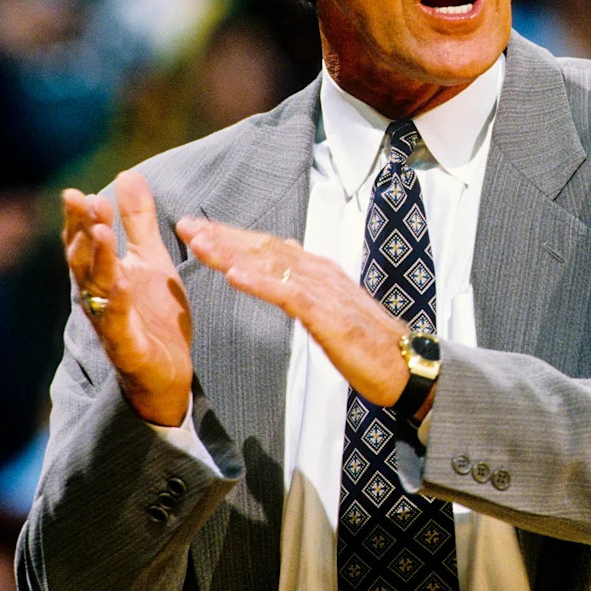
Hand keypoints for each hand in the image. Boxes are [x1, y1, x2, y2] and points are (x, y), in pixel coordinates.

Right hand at [62, 171, 192, 425]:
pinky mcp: (129, 348)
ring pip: (98, 289)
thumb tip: (127, 173)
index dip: (80, 219)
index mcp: (104, 274)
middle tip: (85, 201)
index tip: (78, 192)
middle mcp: (100, 297)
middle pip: (85, 261)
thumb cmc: (153, 314)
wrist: (168, 372)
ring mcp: (111, 323)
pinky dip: (118, 305)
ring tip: (103, 232)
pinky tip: (121, 284)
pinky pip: (120, 325)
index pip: (86, 242)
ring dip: (99, 260)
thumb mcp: (151, 259)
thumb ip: (138, 220)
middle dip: (83, 231)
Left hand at [176, 217, 409, 408]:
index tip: (199, 230)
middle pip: (263, 247)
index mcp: (318, 272)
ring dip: (232, 252)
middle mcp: (319, 273)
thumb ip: (306, 289)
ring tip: (199, 243)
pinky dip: (259, 283)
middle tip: (186, 225)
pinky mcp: (328, 316)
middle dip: (222, 236)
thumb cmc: (369, 344)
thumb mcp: (330, 310)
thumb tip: (281, 270)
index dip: (232, 236)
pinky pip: (288, 295)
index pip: (268, 247)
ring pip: (271, 265)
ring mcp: (324, 292)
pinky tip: (234, 276)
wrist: (405, 364)